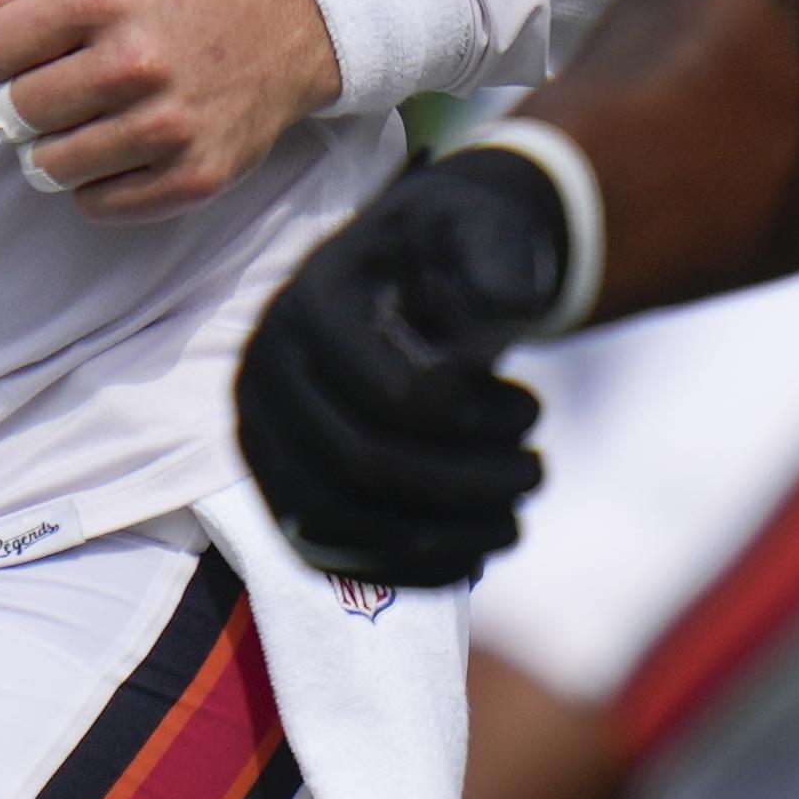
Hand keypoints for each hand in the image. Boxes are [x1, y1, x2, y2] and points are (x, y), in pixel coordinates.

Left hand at [0, 0, 342, 224]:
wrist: (279, 26)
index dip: (3, 50)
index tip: (44, 39)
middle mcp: (137, 61)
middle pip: (15, 114)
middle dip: (33, 100)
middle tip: (78, 78)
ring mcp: (170, 125)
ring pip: (50, 167)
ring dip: (60, 147)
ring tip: (100, 114)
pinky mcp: (195, 176)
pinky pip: (99, 206)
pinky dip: (100, 184)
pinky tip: (130, 145)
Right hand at [233, 148, 573, 583]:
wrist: (405, 274)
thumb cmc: (451, 254)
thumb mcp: (482, 229)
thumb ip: (500, 257)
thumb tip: (507, 307)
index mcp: (313, 303)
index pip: (396, 395)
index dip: (477, 421)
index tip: (532, 409)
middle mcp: (266, 371)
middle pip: (365, 464)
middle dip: (470, 484)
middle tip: (536, 473)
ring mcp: (261, 434)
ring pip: (341, 521)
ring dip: (441, 536)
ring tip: (513, 519)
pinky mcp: (274, 483)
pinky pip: (324, 552)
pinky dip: (400, 569)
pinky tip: (471, 558)